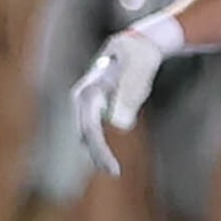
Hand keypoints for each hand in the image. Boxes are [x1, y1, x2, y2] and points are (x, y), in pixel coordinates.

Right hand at [70, 21, 177, 174]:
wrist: (135, 47)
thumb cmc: (138, 58)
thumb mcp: (140, 72)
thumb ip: (131, 95)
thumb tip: (121, 125)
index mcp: (89, 90)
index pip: (90, 128)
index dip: (100, 150)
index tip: (114, 170)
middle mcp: (81, 98)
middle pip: (85, 134)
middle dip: (98, 155)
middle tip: (114, 173)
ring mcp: (85, 104)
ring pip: (87, 135)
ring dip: (98, 152)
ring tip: (113, 168)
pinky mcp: (92, 109)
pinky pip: (93, 132)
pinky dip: (100, 146)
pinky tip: (108, 158)